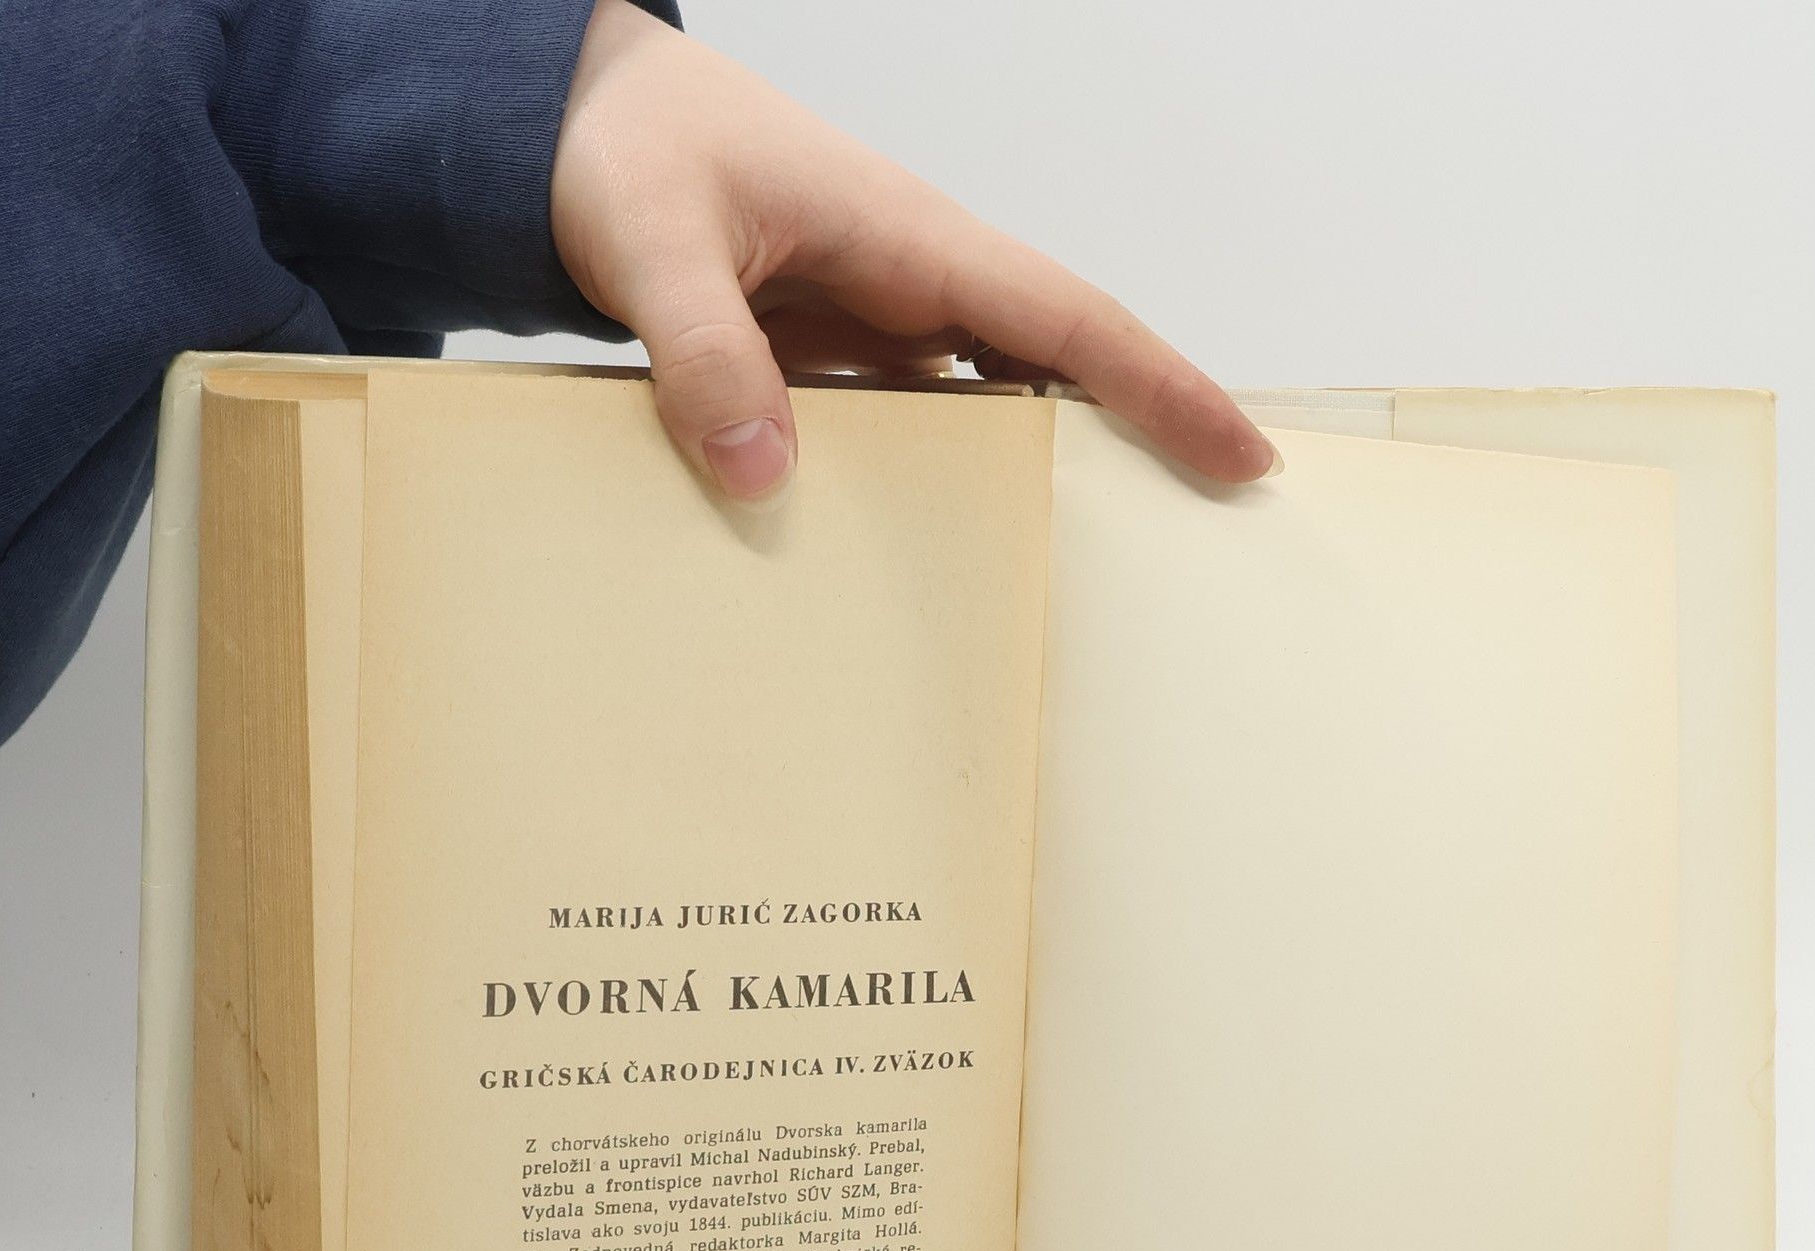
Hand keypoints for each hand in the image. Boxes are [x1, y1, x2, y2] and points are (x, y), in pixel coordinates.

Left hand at [551, 2, 1274, 503]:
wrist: (575, 118)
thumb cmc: (626, 146)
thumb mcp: (652, 242)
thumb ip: (705, 351)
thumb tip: (763, 471)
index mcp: (907, 238)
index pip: (1068, 318)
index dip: (1162, 389)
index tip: (1239, 453)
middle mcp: (915, 279)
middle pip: (1062, 364)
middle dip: (1140, 437)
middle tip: (1197, 537)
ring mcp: (881, 317)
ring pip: (997, 399)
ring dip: (1044, 468)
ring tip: (1091, 569)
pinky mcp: (838, 350)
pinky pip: (920, 420)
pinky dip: (948, 477)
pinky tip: (942, 550)